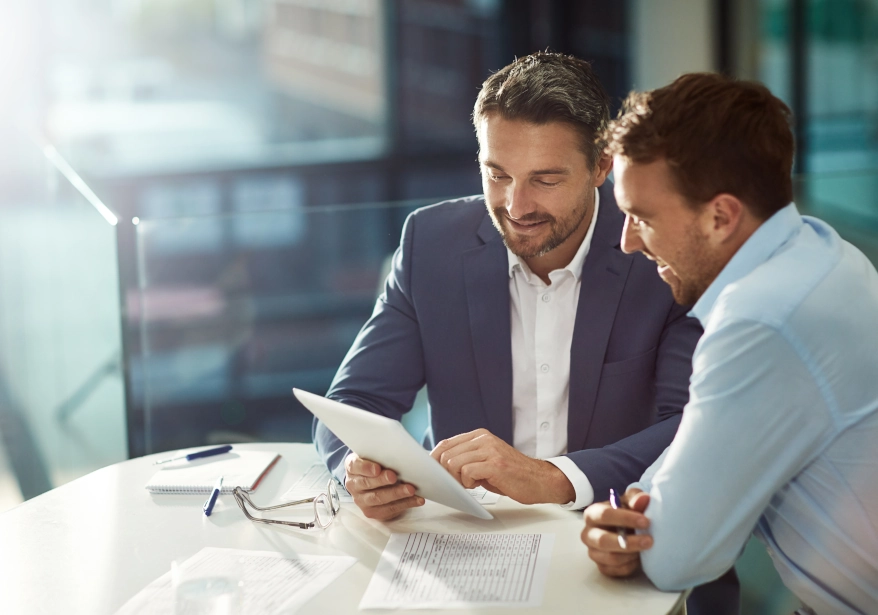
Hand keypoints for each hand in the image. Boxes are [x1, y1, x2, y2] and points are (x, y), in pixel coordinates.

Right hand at [344, 452, 424, 520]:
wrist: (375, 483)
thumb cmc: (378, 464)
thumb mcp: (376, 455)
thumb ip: (384, 452)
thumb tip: (406, 450)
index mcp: (352, 467)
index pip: (355, 466)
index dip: (366, 467)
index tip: (377, 468)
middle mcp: (353, 484)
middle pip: (366, 483)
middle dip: (382, 480)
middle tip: (395, 477)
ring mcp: (361, 500)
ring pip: (378, 498)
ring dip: (396, 494)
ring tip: (410, 489)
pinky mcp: (372, 512)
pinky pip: (389, 509)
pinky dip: (405, 503)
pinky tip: (417, 499)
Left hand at [430, 428, 574, 504]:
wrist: (539, 480)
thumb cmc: (512, 474)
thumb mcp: (486, 460)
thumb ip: (467, 458)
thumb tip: (441, 465)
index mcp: (480, 436)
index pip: (446, 443)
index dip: (435, 460)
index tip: (433, 473)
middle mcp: (484, 439)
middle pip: (446, 454)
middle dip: (446, 473)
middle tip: (458, 483)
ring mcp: (490, 450)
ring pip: (454, 463)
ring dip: (458, 479)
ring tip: (473, 483)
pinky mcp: (495, 464)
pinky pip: (467, 472)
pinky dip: (468, 483)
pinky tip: (479, 485)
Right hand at [581, 488, 651, 576]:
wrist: (626, 529)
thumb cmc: (626, 512)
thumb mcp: (631, 501)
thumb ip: (636, 499)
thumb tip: (644, 499)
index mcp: (592, 514)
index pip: (604, 515)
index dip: (625, 518)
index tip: (646, 522)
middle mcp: (588, 534)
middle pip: (603, 541)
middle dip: (629, 542)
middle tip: (650, 541)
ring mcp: (593, 552)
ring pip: (611, 558)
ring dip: (631, 554)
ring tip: (646, 549)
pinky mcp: (601, 567)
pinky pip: (616, 571)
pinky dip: (630, 566)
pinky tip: (639, 558)